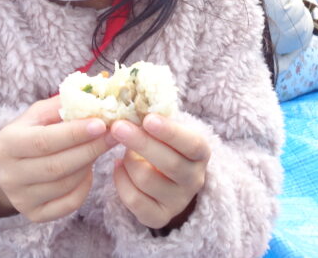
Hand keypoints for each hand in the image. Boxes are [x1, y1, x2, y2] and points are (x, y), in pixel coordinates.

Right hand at [0, 96, 114, 221]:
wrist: (2, 169)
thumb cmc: (26, 135)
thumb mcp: (36, 115)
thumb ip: (61, 105)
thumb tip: (96, 91)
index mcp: (8, 144)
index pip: (45, 141)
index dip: (75, 134)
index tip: (101, 124)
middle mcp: (10, 175)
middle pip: (57, 166)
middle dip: (90, 149)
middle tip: (115, 135)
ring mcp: (21, 199)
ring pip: (66, 185)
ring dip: (89, 165)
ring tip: (98, 148)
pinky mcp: (34, 215)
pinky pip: (68, 204)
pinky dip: (84, 187)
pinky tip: (87, 170)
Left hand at [110, 114, 209, 230]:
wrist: (166, 179)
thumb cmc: (163, 144)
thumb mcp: (166, 130)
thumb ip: (154, 118)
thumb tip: (128, 100)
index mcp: (200, 153)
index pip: (191, 144)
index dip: (170, 132)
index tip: (148, 118)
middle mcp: (194, 179)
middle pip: (168, 163)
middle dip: (140, 143)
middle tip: (117, 126)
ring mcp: (178, 201)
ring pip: (146, 179)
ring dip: (128, 160)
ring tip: (124, 150)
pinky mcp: (159, 217)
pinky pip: (133, 199)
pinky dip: (120, 179)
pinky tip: (119, 166)